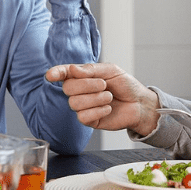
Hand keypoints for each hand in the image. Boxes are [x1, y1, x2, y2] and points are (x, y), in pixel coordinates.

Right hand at [45, 63, 160, 135]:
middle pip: (68, 88)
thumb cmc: (125, 85)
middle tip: (104, 85)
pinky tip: (108, 108)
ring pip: (74, 103)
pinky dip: (98, 111)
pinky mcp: (89, 120)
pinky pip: (82, 117)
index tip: (51, 75)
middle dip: (87, 85)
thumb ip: (91, 69)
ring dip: (95, 98)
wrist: (139, 103)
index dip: (56, 73)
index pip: (64, 74)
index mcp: (83, 76)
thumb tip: (73, 69)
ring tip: (109, 97)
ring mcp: (83, 106)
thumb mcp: (111, 70)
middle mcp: (79, 91)